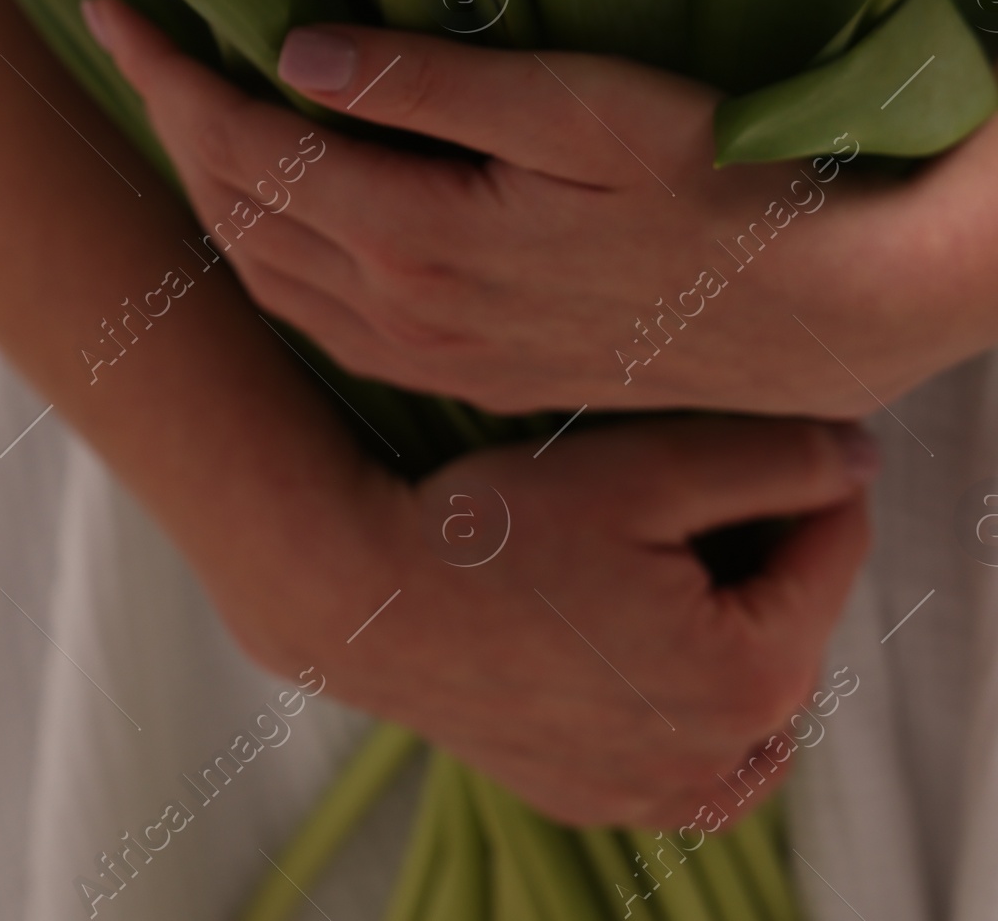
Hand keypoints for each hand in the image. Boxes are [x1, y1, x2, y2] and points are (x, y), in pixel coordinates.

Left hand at [82, 0, 997, 416]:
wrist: (805, 312)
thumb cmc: (709, 184)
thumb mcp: (578, 110)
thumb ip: (426, 87)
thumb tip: (292, 54)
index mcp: (415, 237)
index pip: (242, 148)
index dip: (166, 76)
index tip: (113, 8)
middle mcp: (401, 313)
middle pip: (233, 214)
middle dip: (166, 124)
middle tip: (130, 43)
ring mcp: (428, 358)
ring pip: (263, 277)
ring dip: (203, 195)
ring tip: (173, 114)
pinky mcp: (461, 378)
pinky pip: (314, 321)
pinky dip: (260, 259)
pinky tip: (261, 220)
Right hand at [220, 407, 874, 829]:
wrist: (367, 601)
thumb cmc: (497, 526)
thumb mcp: (645, 468)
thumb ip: (772, 458)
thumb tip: (857, 458)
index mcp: (751, 677)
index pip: (833, 547)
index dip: (798, 467)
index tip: (734, 425)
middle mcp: (719, 761)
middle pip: (793, 622)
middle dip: (761, 547)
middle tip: (680, 483)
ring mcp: (656, 795)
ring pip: (749, 695)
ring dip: (731, 624)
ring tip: (659, 555)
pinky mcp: (600, 800)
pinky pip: (686, 751)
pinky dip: (682, 693)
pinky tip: (628, 630)